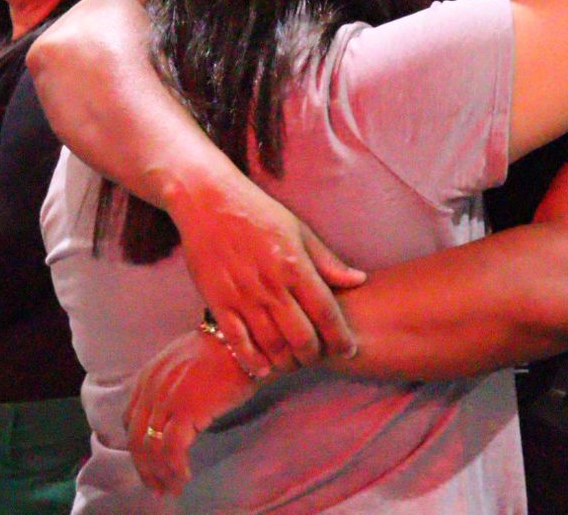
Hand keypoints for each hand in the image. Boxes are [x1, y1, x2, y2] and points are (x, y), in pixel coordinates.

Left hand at [124, 329, 257, 495]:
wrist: (242, 344)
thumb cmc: (221, 354)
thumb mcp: (182, 366)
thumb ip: (167, 387)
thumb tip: (167, 418)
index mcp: (148, 377)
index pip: (130, 421)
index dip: (137, 448)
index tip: (148, 465)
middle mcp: (151, 388)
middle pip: (137, 439)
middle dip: (144, 468)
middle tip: (156, 488)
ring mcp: (167, 399)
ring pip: (152, 448)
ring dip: (160, 474)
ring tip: (171, 489)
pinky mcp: (186, 410)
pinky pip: (172, 449)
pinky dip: (175, 469)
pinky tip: (184, 477)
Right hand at [171, 173, 365, 375]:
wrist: (208, 200)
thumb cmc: (257, 212)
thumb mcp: (299, 229)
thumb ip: (327, 261)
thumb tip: (359, 280)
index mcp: (295, 265)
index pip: (326, 313)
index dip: (341, 338)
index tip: (349, 350)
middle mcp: (271, 285)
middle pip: (301, 337)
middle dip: (315, 355)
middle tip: (319, 358)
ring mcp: (243, 296)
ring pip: (272, 345)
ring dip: (287, 362)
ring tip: (294, 362)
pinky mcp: (218, 301)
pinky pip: (238, 341)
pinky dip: (253, 360)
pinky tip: (263, 367)